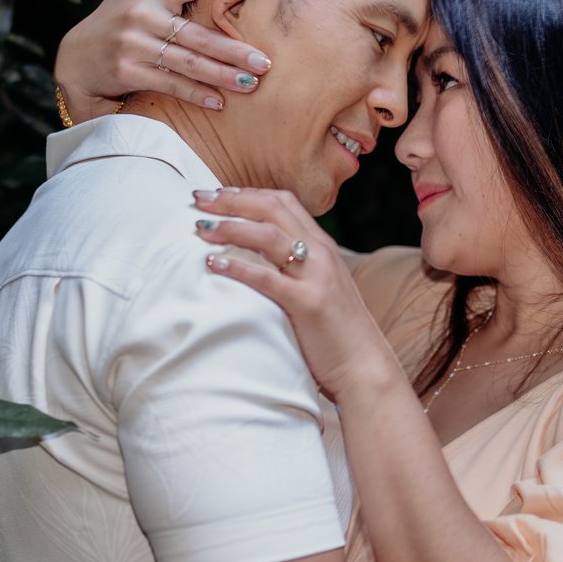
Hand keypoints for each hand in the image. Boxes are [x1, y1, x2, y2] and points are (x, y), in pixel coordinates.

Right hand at [53, 0, 273, 120]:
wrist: (76, 58)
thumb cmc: (116, 15)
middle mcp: (142, 15)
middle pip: (196, 34)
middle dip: (233, 50)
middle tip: (265, 62)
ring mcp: (134, 44)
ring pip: (187, 62)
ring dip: (220, 75)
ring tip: (250, 84)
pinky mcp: (127, 71)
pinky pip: (169, 83)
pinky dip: (194, 94)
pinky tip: (219, 102)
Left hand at [193, 188, 401, 402]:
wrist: (365, 368)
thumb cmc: (336, 334)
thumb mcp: (319, 289)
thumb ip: (296, 270)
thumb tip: (259, 262)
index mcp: (323, 247)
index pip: (283, 202)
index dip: (247, 193)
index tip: (216, 194)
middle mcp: (321, 254)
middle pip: (273, 209)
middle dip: (232, 200)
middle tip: (198, 199)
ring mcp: (317, 277)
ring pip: (269, 236)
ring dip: (230, 227)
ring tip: (200, 228)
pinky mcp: (309, 303)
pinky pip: (267, 278)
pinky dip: (237, 267)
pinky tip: (212, 264)